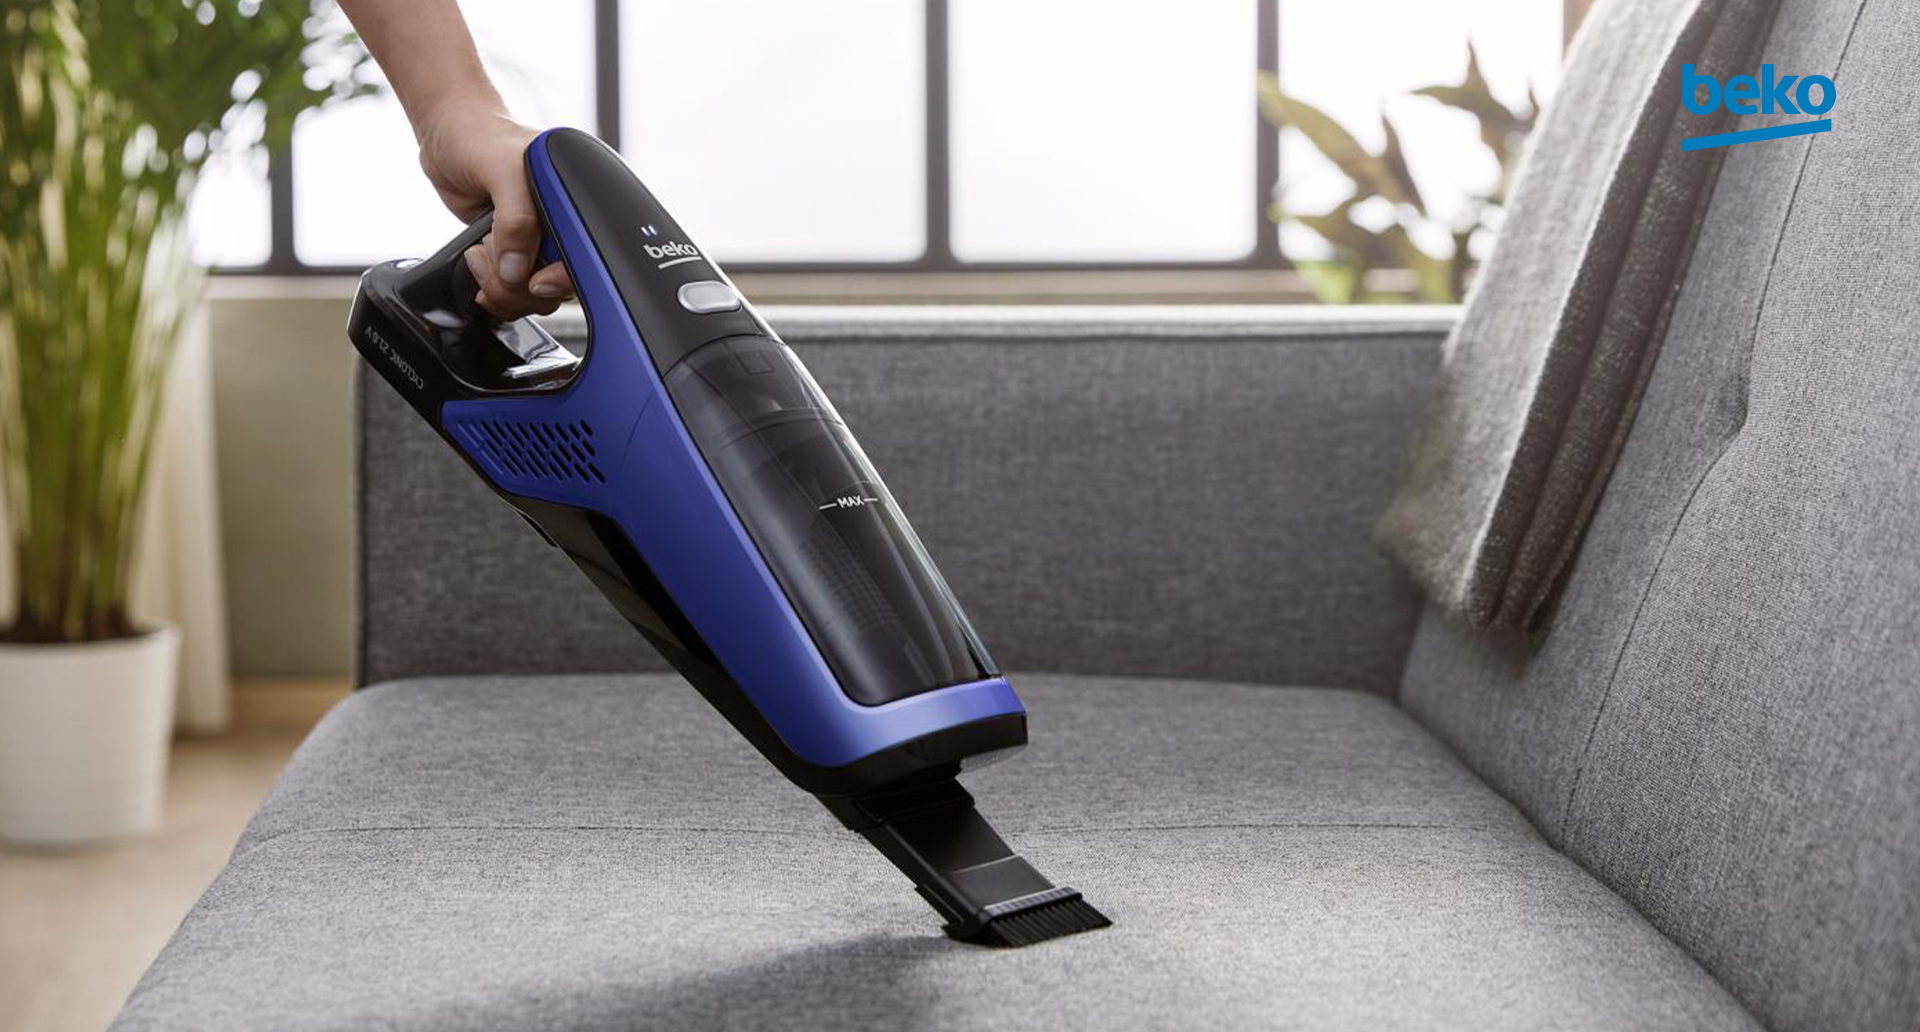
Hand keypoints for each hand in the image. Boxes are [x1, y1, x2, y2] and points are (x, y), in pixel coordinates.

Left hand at [415, 104, 573, 319]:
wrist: (446, 134)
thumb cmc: (478, 135)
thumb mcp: (501, 168)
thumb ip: (515, 218)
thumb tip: (518, 269)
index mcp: (576, 198)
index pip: (586, 256)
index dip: (562, 276)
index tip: (534, 279)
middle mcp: (562, 223)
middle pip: (561, 285)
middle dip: (522, 284)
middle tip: (492, 255)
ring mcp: (539, 241)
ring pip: (537, 294)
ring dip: (503, 286)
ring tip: (481, 251)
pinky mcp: (515, 252)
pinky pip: (516, 291)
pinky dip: (494, 289)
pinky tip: (478, 263)